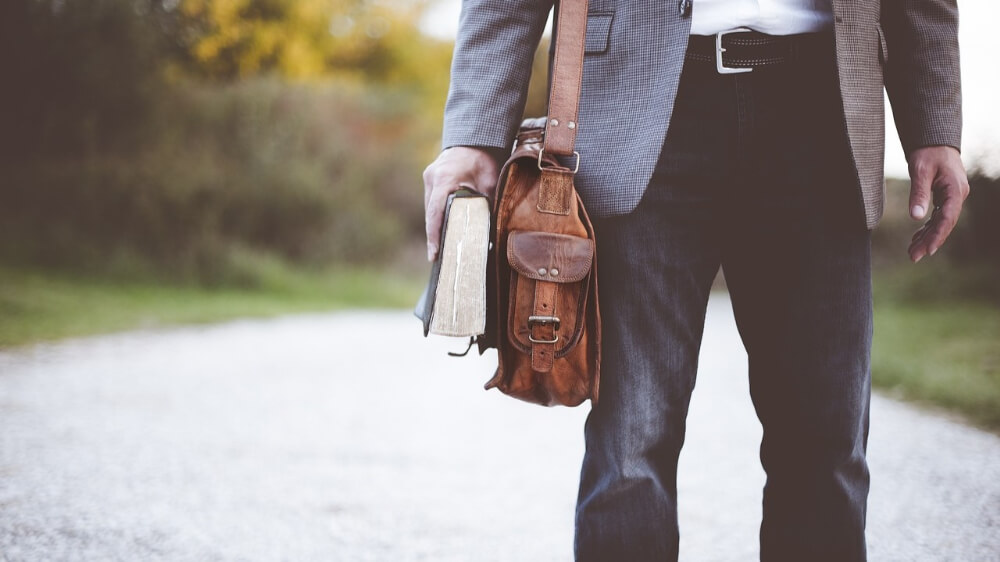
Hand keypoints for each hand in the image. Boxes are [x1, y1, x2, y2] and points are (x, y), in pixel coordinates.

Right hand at [423, 146, 500, 260]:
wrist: (476, 139)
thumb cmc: (484, 159)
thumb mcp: (490, 181)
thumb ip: (487, 203)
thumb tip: (491, 230)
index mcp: (444, 178)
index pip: (435, 211)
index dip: (433, 235)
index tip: (434, 254)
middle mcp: (432, 177)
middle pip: (431, 213)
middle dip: (434, 235)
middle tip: (439, 258)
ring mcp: (429, 178)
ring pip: (430, 208)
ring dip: (435, 226)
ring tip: (441, 249)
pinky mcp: (431, 179)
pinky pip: (432, 202)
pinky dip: (438, 216)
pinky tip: (444, 230)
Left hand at [906, 145, 969, 262]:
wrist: (935, 142)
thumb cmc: (928, 153)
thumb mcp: (920, 171)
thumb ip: (919, 193)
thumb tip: (915, 217)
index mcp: (955, 189)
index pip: (947, 217)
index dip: (938, 235)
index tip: (928, 250)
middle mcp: (957, 196)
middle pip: (944, 224)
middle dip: (930, 241)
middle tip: (913, 257)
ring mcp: (952, 198)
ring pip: (940, 223)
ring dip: (927, 238)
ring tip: (912, 253)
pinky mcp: (945, 198)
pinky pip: (937, 217)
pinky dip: (927, 228)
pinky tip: (916, 239)